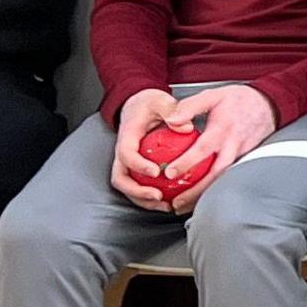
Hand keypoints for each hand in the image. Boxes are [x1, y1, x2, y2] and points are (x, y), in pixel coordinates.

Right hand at [109, 86, 182, 210]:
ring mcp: (127, 162)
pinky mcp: (135, 168)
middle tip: (158, 196)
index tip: (155, 171)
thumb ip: (171, 111)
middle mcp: (122, 152)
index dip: (138, 165)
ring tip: (165, 206)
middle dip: (137, 191)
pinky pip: (138, 185)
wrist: (138, 105)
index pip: (126, 153)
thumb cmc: (149, 104)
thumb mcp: (161, 101)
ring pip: (127, 186)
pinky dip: (149, 197)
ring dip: (143, 199)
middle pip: (120, 178)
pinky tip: (169, 202)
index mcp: (127, 136)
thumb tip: (186, 127)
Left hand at [157, 83, 276, 212]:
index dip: (187, 162)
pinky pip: (228, 177)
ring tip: (184, 206)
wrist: (270, 104)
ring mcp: (241, 155)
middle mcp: (233, 146)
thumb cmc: (240, 99)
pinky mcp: (245, 160)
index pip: (203, 149)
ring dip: (203, 195)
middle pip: (215, 174)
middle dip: (195, 191)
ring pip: (222, 180)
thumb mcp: (212, 95)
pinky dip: (213, 189)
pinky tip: (200, 197)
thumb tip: (171, 120)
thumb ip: (189, 106)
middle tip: (176, 202)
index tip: (170, 173)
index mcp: (223, 130)